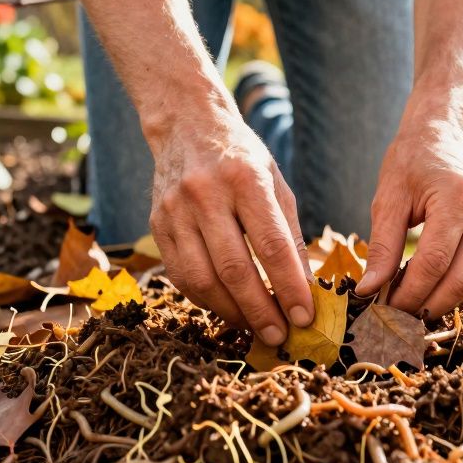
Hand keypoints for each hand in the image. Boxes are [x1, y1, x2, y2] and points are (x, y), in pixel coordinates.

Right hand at [148, 107, 314, 343]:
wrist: (187, 126)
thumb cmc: (241, 158)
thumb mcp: (276, 184)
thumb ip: (289, 234)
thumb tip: (303, 288)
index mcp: (246, 180)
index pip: (272, 246)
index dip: (289, 288)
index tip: (304, 317)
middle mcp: (206, 194)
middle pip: (234, 269)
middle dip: (260, 311)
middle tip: (279, 336)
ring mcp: (176, 210)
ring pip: (202, 279)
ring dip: (231, 312)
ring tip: (255, 327)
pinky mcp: (157, 225)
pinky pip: (181, 275)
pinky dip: (206, 299)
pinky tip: (227, 308)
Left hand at [356, 111, 462, 316]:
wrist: (445, 133)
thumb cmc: (412, 160)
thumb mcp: (389, 199)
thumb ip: (382, 247)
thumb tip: (369, 290)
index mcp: (459, 200)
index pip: (434, 263)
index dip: (407, 293)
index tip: (381, 308)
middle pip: (461, 281)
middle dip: (426, 306)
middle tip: (395, 317)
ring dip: (441, 302)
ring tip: (407, 305)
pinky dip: (452, 288)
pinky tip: (425, 289)